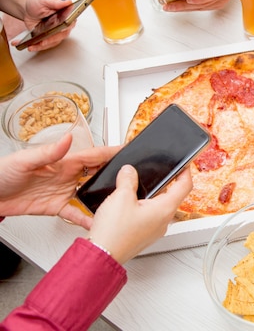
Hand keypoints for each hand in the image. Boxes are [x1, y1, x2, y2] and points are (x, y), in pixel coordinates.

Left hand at [0, 133, 118, 227]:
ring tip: (121, 201)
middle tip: (134, 178)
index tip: (129, 150)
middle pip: (97, 173)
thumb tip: (69, 138)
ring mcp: (63, 191)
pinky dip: (86, 218)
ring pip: (90, 192)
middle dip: (115, 173)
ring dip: (104, 196)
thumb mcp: (25, 160)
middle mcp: (66, 175)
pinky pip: (76, 212)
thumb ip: (49, 151)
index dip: (112, 152)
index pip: (94, 155)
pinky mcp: (56, 206)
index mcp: (63, 161)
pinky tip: (97, 222)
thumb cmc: (2, 173)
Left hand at [11, 0, 74, 51]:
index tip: (61, 29)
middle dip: (52, 38)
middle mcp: (64, 27)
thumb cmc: (38, 4)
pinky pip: (46, 45)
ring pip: (54, 42)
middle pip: (62, 35)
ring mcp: (57, 34)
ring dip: (43, 44)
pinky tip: (31, 46)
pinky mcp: (50, 39)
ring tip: (34, 45)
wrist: (28, 10)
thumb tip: (69, 2)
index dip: (65, 27)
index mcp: (67, 16)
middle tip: (45, 40)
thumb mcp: (46, 0)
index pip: (70, 23)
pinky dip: (38, 46)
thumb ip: (57, 2)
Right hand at [88, 165, 191, 263]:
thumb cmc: (114, 233)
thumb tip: (129, 171)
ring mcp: (154, 230)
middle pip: (171, 196)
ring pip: (158, 207)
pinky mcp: (143, 235)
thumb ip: (127, 179)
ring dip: (150, 195)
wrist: (101, 255)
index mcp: (164, 209)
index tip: (184, 164)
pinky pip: (148, 216)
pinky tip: (128, 204)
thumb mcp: (120, 197)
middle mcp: (163, 221)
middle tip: (157, 172)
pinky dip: (141, 207)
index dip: (185, 172)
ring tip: (136, 186)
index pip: (185, 186)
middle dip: (164, 183)